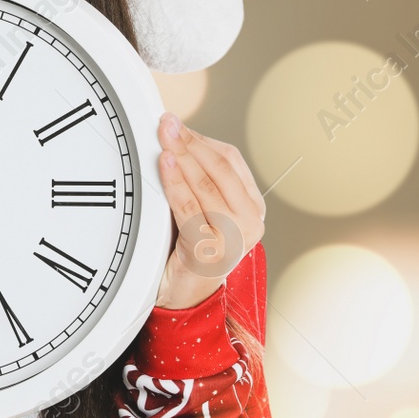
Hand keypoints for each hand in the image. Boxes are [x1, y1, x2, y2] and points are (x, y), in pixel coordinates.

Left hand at [154, 112, 265, 309]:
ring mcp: (233, 237)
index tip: (179, 125)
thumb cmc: (192, 246)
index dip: (203, 139)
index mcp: (253, 207)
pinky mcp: (209, 250)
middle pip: (220, 170)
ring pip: (205, 185)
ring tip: (164, 137)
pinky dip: (175, 182)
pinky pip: (189, 207)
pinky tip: (165, 164)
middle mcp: (250, 221)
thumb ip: (202, 179)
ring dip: (182, 157)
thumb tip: (176, 137)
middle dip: (191, 142)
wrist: (187, 294)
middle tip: (168, 123)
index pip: (232, 162)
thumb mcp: (206, 209)